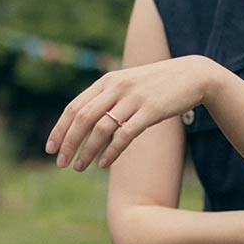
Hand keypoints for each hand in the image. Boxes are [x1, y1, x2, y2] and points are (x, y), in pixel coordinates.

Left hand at [45, 57, 213, 170]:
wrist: (192, 75)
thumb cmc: (157, 84)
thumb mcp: (128, 85)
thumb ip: (107, 98)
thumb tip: (85, 121)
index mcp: (107, 81)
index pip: (74, 107)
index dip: (60, 129)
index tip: (50, 149)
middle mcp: (117, 88)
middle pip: (83, 118)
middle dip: (68, 143)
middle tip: (60, 163)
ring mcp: (134, 99)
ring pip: (101, 128)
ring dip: (87, 151)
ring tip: (79, 168)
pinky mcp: (151, 111)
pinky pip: (125, 134)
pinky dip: (111, 151)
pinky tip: (103, 164)